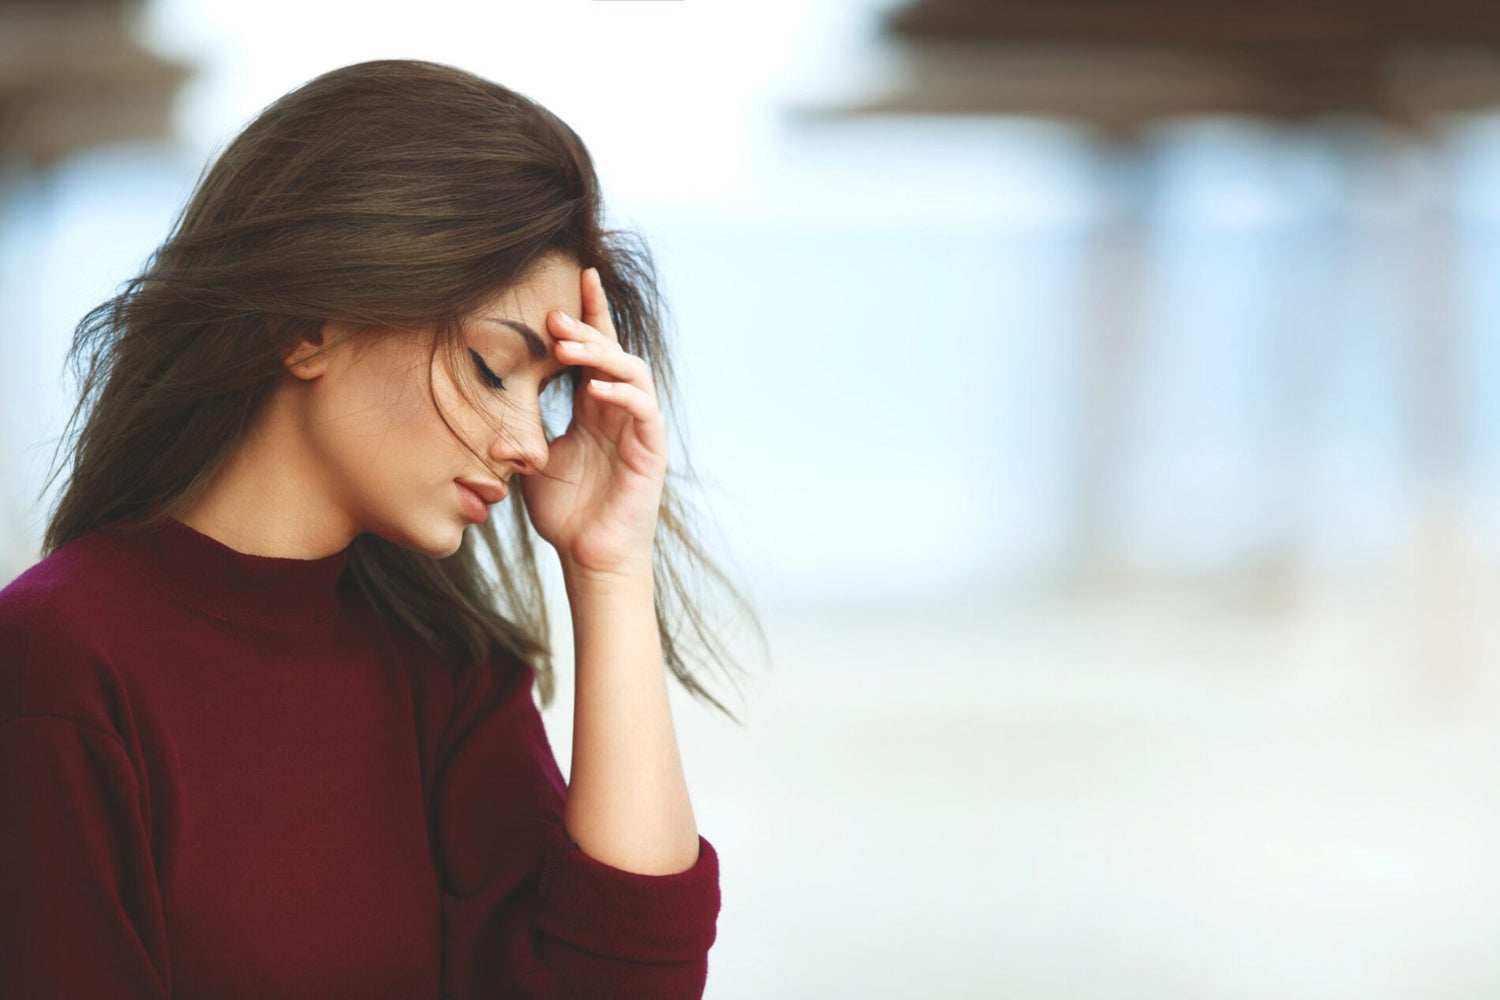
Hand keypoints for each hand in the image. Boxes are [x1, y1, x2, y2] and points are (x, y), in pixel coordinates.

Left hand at [518, 267, 665, 578]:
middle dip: (587, 328)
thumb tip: (486, 400)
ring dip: (602, 354)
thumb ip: (522, 426)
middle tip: (555, 317)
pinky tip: (594, 389)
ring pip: (632, 371)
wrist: (589, 557)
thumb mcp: (533, 460)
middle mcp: (619, 411)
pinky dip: (621, 393)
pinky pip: (643, 410)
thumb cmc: (565, 513)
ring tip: (568, 347)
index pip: (594, 351)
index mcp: (594, 408)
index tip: (574, 278)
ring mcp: (638, 428)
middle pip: (613, 351)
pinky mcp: (651, 450)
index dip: (588, 315)